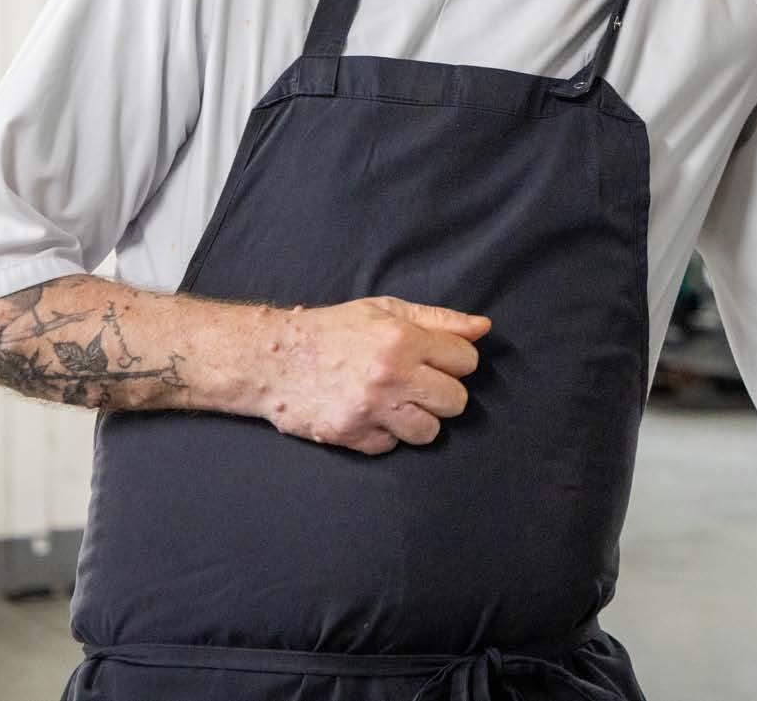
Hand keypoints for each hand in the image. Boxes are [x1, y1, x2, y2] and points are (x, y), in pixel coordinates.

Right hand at [258, 296, 490, 454]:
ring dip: (419, 419)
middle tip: (419, 383)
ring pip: (430, 431)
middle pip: (456, 401)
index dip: (455, 359)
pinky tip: (370, 414)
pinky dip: (385, 434)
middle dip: (443, 393)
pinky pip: (392, 446)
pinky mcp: (352, 436)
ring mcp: (371, 410)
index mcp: (403, 340)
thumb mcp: (386, 310)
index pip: (466, 359)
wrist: (272, 359)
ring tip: (398, 402)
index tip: (438, 359)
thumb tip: (483, 327)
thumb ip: (439, 320)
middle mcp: (391, 376)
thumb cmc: (334, 330)